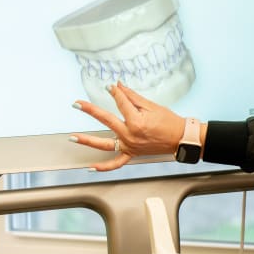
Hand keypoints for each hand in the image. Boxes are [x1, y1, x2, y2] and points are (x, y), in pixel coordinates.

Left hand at [69, 81, 184, 171]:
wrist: (181, 138)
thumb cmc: (170, 122)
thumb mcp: (152, 106)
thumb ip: (132, 97)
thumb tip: (119, 86)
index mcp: (136, 121)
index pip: (120, 102)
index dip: (115, 92)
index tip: (110, 86)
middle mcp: (130, 135)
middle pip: (106, 120)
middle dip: (90, 110)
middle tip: (77, 104)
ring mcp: (129, 146)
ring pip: (104, 144)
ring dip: (87, 140)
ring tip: (73, 137)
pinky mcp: (132, 154)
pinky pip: (116, 163)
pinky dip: (104, 167)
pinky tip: (91, 167)